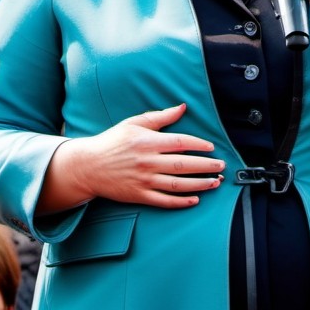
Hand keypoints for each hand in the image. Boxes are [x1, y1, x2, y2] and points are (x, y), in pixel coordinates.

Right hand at [39, 103, 224, 212]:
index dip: (199, 145)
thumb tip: (183, 107)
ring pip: (178, 184)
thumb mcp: (133, 124)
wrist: (88, 166)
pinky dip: (181, 202)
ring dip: (200, 184)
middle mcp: (147, 162)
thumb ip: (160, 117)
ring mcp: (144, 181)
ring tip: (215, 182)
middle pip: (184, 164)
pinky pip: (165, 201)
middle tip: (222, 166)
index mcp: (147, 142)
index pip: (180, 142)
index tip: (212, 147)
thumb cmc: (112, 142)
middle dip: (206, 166)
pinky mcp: (139, 195)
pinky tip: (195, 199)